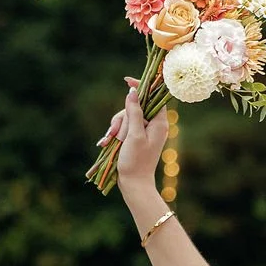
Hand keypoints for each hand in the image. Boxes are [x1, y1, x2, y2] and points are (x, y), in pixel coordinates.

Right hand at [101, 79, 170, 201]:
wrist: (134, 185)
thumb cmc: (136, 162)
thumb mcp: (134, 135)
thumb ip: (134, 112)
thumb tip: (133, 91)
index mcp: (160, 123)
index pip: (153, 97)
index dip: (141, 87)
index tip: (126, 80)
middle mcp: (154, 125)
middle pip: (136, 107)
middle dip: (122, 118)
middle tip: (115, 133)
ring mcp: (145, 132)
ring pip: (127, 118)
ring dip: (116, 127)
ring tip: (109, 140)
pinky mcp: (136, 139)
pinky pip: (124, 128)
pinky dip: (115, 134)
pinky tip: (105, 143)